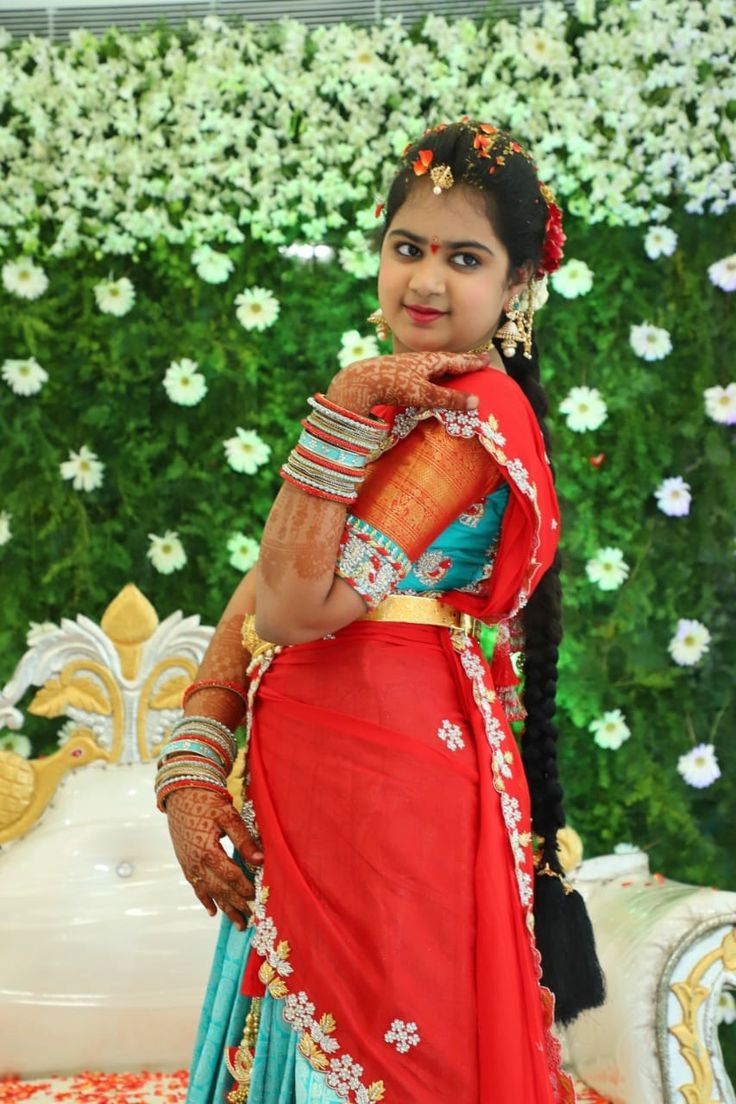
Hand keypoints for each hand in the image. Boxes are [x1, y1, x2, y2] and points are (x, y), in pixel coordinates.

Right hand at [165, 787, 263, 930]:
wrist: (180, 793)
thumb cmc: (206, 801)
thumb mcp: (228, 815)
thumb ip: (244, 839)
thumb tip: (261, 860)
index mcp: (208, 851)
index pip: (231, 876)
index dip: (245, 888)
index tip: (258, 897)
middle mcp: (196, 863)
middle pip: (220, 889)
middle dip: (237, 904)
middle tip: (252, 918)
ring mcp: (189, 865)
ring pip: (209, 892)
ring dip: (224, 908)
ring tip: (238, 923)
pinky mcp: (185, 862)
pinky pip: (196, 886)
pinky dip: (205, 900)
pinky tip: (213, 911)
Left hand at [326, 350, 491, 416]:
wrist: (361, 381)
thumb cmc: (395, 386)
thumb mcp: (425, 395)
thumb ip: (450, 399)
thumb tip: (476, 402)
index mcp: (430, 360)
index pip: (458, 361)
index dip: (473, 362)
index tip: (487, 359)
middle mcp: (421, 360)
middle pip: (447, 360)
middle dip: (462, 362)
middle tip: (475, 362)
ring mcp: (408, 365)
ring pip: (434, 366)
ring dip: (447, 368)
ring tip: (456, 370)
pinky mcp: (398, 373)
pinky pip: (423, 373)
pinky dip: (433, 376)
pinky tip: (428, 380)